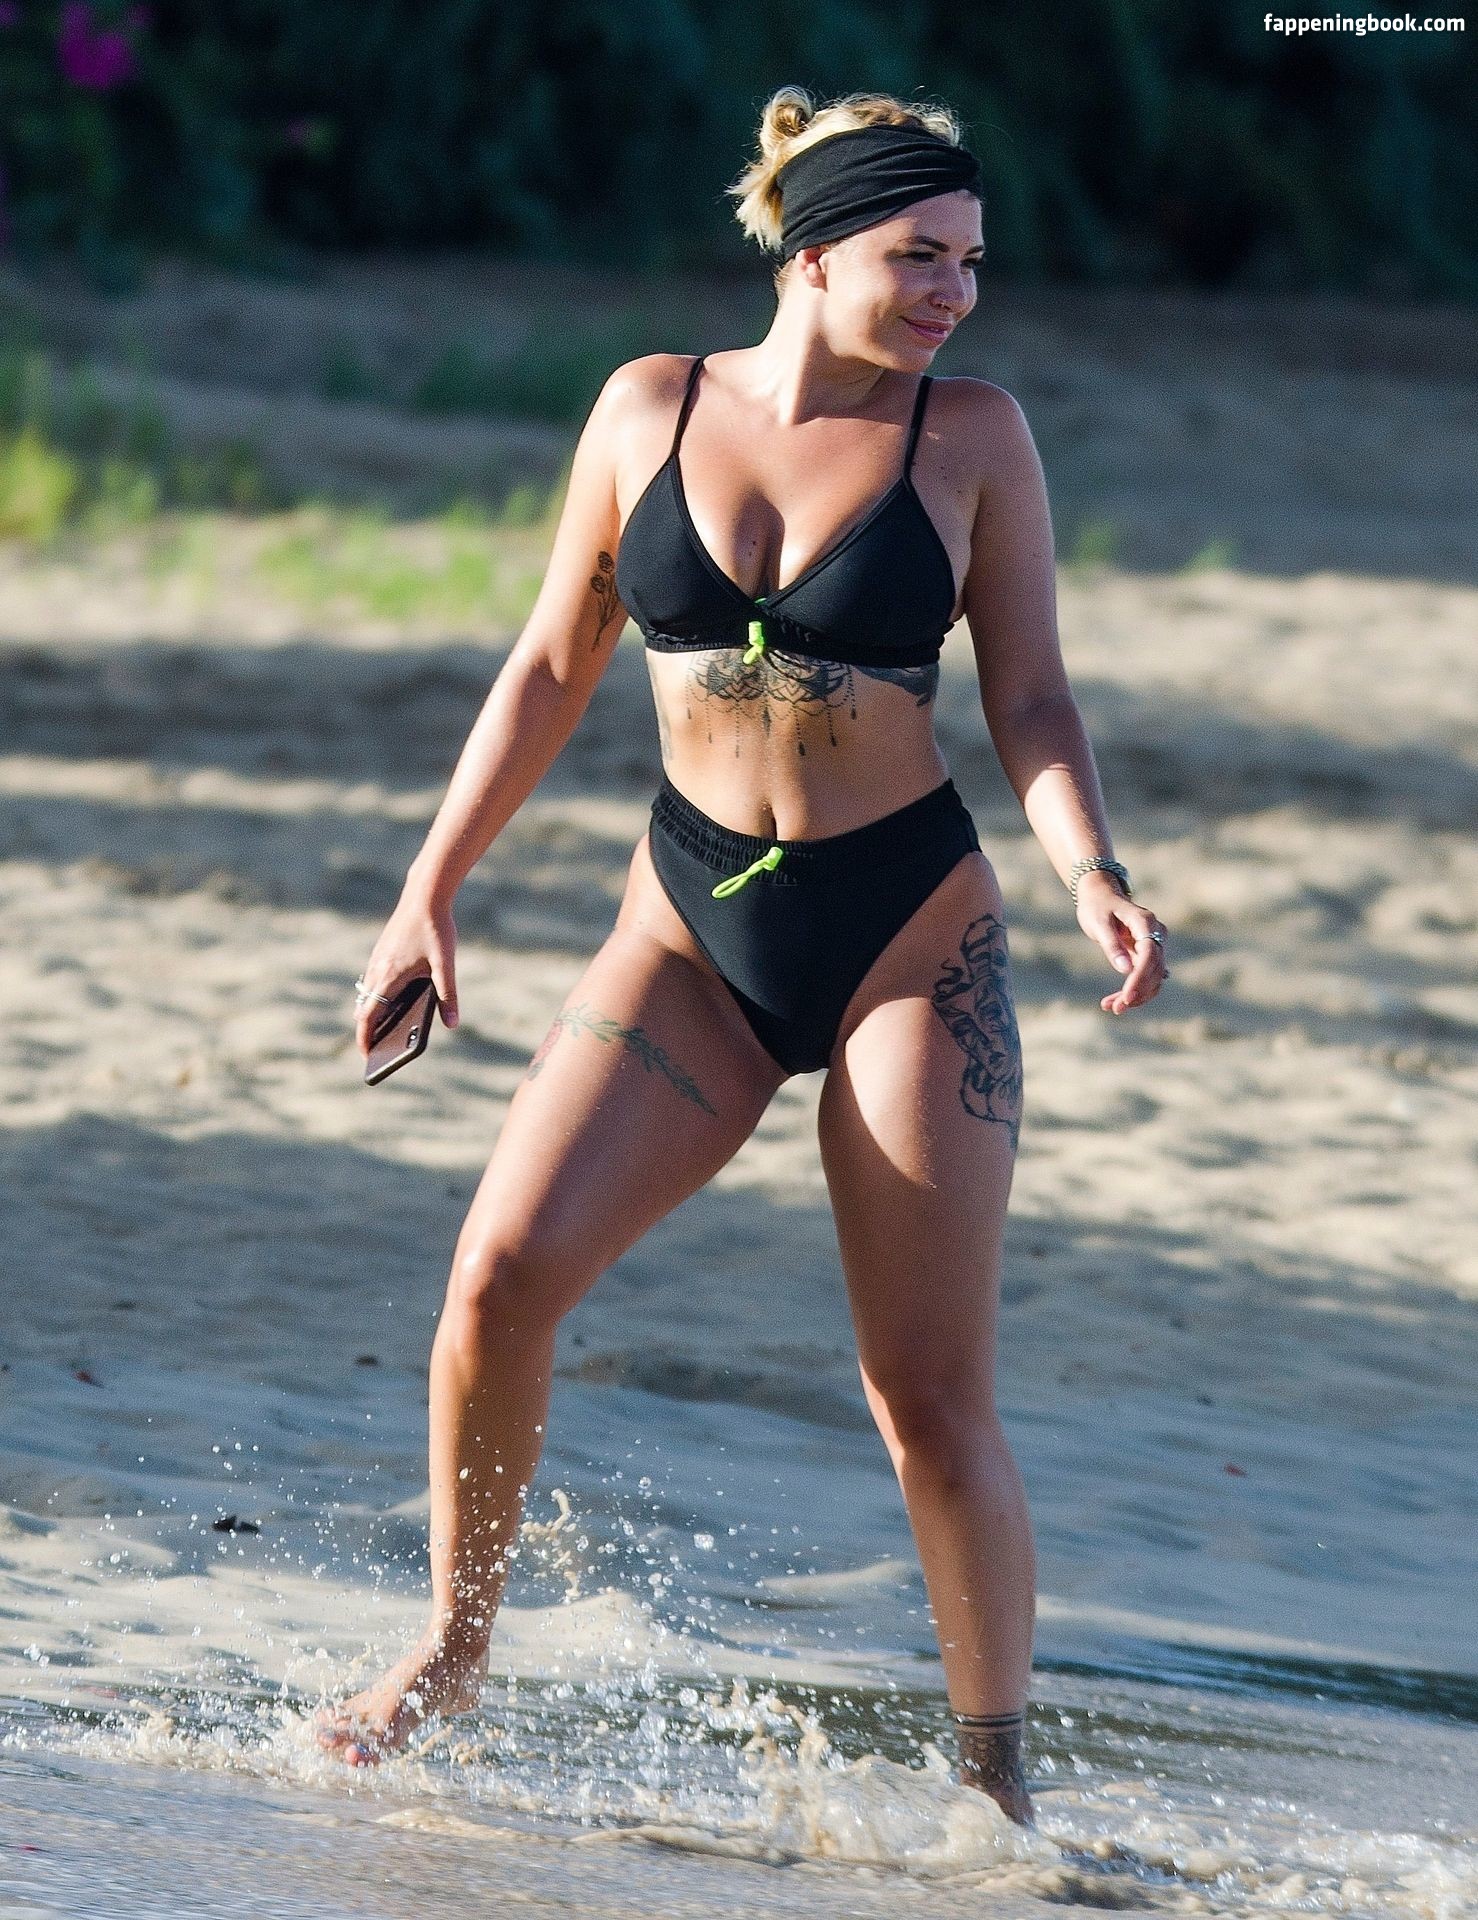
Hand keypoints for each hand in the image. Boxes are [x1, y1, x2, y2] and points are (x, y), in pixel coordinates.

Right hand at [353, 890, 459, 1056]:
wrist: (424, 895)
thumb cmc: (436, 928)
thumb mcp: (445, 964)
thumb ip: (448, 996)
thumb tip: (452, 1024)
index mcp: (389, 977)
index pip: (368, 1016)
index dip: (364, 1038)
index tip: (365, 1055)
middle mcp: (377, 969)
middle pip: (364, 1008)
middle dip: (368, 1029)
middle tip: (377, 1048)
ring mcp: (377, 959)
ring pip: (366, 993)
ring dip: (371, 1012)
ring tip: (384, 1029)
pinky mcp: (381, 951)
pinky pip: (372, 980)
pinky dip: (375, 995)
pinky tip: (391, 999)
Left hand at [1075, 873, 1169, 1014]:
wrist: (1100, 896)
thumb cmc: (1097, 907)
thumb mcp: (1099, 924)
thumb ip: (1111, 945)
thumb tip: (1125, 970)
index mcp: (1145, 923)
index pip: (1150, 955)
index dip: (1140, 978)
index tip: (1126, 997)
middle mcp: (1156, 934)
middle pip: (1154, 970)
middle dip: (1137, 992)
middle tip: (1114, 1008)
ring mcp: (1154, 945)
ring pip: (1154, 977)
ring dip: (1136, 996)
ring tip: (1110, 1007)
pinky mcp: (1147, 955)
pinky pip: (1147, 976)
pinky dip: (1135, 990)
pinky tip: (1116, 1002)